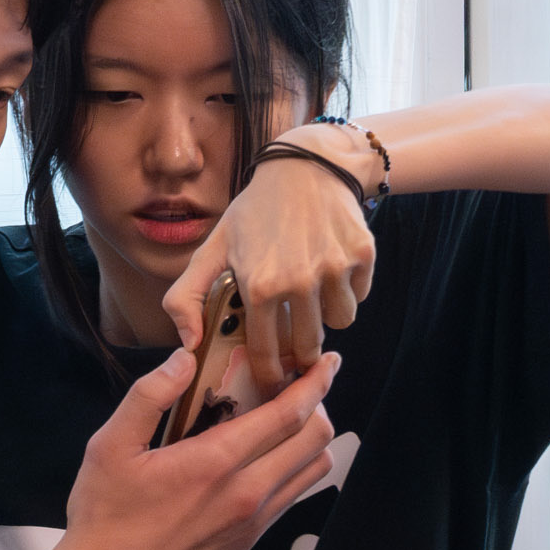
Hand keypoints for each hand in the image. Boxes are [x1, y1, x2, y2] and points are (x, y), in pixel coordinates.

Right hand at [28, 344, 343, 549]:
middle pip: (316, 440)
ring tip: (286, 420)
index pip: (289, 414)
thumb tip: (184, 359)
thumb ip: (149, 396)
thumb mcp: (110, 446)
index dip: (316, 382)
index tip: (327, 362)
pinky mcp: (248, 541)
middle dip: (319, 404)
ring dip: (311, 438)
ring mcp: (253, 521)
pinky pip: (291, 496)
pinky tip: (266, 457)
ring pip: (313, 471)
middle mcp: (247, 493)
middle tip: (299, 386)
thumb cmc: (105, 517)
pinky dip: (294, 468)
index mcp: (217, 462)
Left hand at [162, 139, 377, 401]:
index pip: (266, 354)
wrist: (305, 167)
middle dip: (302, 353)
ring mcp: (335, 268)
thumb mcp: (213, 248)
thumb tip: (188, 343)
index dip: (269, 374)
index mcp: (260, 286)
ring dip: (327, 315)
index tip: (272, 382)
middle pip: (308, 347)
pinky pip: (359, 295)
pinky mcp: (362, 255)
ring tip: (312, 293)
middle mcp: (300, 281)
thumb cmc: (254, 212)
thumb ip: (186, 296)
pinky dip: (347, 289)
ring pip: (340, 322)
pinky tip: (331, 267)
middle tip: (297, 348)